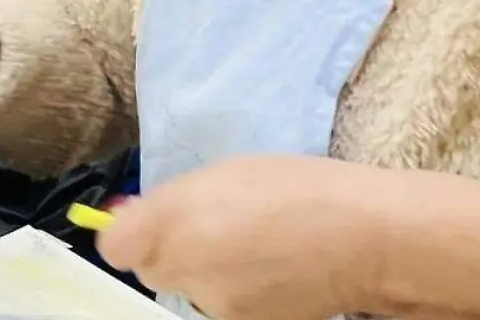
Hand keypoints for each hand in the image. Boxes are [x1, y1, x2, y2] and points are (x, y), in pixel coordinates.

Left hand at [97, 155, 397, 319]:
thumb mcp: (222, 174)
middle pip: (151, 270)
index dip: (129, 234)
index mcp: (173, 219)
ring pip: (188, 289)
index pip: (115, 247)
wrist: (364, 237)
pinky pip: (221, 304)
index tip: (149, 221)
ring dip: (206, 272)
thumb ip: (171, 201)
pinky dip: (236, 290)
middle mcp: (183, 268)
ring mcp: (212, 303)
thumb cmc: (295, 188)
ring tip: (254, 248)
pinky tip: (271, 270)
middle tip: (213, 228)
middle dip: (171, 251)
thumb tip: (126, 217)